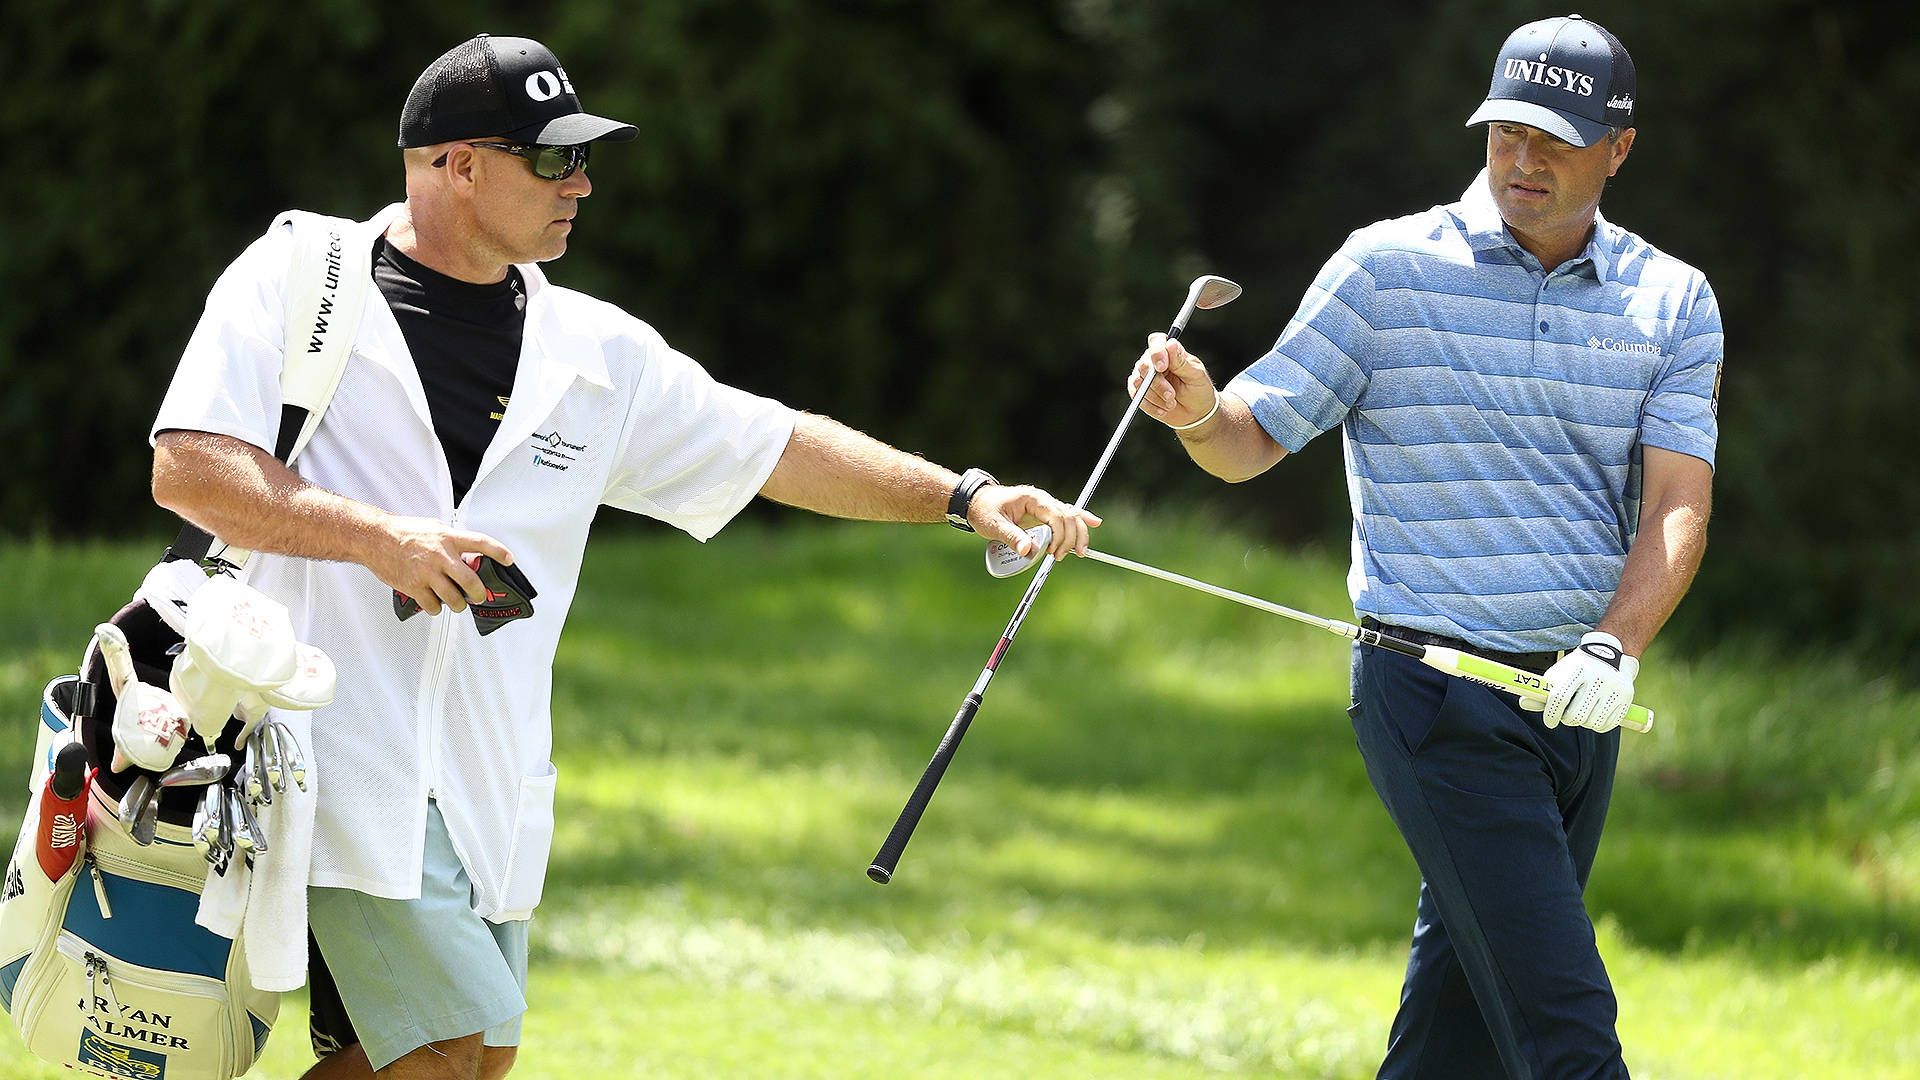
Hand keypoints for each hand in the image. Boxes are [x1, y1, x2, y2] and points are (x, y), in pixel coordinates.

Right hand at [374, 516, 514, 614]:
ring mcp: (427, 573)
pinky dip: (436, 608)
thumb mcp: (433, 528)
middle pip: (471, 581)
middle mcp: (440, 556)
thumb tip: (467, 551)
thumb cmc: (402, 532)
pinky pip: (433, 606)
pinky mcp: (414, 587)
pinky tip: (434, 602)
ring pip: (454, 599)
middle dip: (479, 594)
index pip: (481, 543)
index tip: (508, 559)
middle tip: (478, 596)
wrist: (375, 538)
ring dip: (458, 604)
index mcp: (448, 539)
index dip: (498, 552)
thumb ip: (451, 540)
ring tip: (457, 603)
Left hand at [968, 485, 1100, 560]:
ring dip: (1077, 533)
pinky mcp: (1044, 514)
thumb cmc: (984, 510)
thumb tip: (1028, 551)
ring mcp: (1045, 506)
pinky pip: (1066, 515)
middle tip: (1061, 557)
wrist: (977, 502)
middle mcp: (1042, 500)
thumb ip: (1011, 537)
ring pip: (1070, 516)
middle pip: (1068, 517)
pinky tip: (1094, 523)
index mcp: (1033, 499)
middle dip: (1071, 538)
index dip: (1059, 535)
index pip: (1056, 516)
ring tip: (1079, 552)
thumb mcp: (994, 525)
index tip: (1053, 552)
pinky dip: (1080, 519)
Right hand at [1130, 333, 1218, 429]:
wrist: (1195, 412)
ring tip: (1171, 403)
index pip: (1156, 341)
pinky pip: (1137, 397)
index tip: (1163, 367)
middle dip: (1157, 383)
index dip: (1156, 352)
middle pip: (1144, 365)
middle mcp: (1153, 361)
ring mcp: (1143, 376)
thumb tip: (1171, 344)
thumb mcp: (1196, 375)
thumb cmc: (1198, 389)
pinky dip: (1150, 406)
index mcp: (1169, 351)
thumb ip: (1182, 362)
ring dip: (1155, 396)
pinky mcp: (1139, 392)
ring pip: (1138, 382)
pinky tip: (1163, 410)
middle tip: (1171, 395)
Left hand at [1532, 632, 1639, 731]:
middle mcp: (1597, 677)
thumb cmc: (1578, 667)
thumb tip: (1524, 703)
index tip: (1549, 721)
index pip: (1559, 697)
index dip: (1551, 713)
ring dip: (1583, 723)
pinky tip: (1594, 716)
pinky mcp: (1626, 697)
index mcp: (1577, 669)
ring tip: (1582, 713)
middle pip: (1576, 714)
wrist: (1610, 653)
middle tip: (1567, 716)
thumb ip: (1542, 691)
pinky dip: (1598, 726)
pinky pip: (1608, 724)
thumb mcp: (1559, 673)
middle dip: (1567, 719)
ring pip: (1592, 722)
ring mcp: (1613, 688)